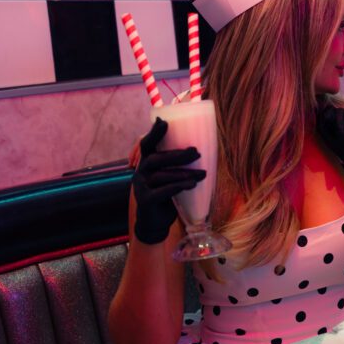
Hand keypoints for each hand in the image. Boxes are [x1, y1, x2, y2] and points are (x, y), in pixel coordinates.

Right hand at [131, 118, 205, 244]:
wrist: (155, 222)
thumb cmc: (166, 194)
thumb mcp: (170, 176)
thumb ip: (176, 164)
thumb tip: (199, 147)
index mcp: (146, 162)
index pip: (147, 144)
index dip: (154, 133)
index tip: (164, 121)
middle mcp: (140, 172)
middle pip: (157, 159)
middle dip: (178, 155)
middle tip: (197, 152)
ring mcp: (140, 186)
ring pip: (163, 175)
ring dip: (185, 173)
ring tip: (203, 174)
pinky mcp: (145, 200)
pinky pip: (163, 191)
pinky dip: (179, 186)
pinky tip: (192, 184)